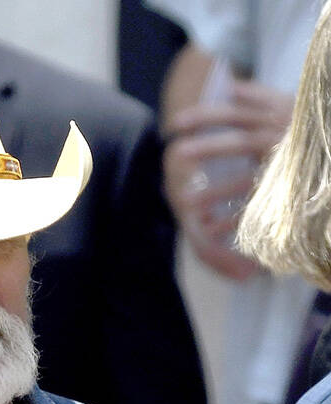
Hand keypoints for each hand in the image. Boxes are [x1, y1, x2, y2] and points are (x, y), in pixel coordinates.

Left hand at [162, 79, 294, 280]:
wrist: (328, 160)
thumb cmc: (310, 133)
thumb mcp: (294, 108)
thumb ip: (264, 98)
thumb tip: (231, 87)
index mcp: (283, 117)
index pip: (238, 113)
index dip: (205, 116)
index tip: (174, 123)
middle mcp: (286, 140)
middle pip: (242, 142)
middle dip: (207, 147)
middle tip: (175, 153)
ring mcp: (290, 169)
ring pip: (248, 180)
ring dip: (215, 192)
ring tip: (184, 201)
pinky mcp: (293, 195)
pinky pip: (260, 211)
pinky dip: (234, 220)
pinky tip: (210, 229)